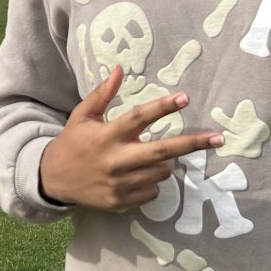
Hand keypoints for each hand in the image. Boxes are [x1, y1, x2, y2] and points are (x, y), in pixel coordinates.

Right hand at [39, 66, 223, 210]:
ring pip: (161, 172)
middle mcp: (115, 160)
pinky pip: (151, 191)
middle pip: (162, 151)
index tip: (184, 97)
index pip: (139, 118)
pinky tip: (137, 174)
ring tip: (152, 155)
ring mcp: (118, 184)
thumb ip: (102, 93)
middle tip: (218, 138)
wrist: (52, 180)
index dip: (162, 107)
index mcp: (107, 135)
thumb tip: (118, 67)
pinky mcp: (120, 202)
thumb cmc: (73, 142)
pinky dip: (152, 181)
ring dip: (167, 162)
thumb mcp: (82, 115)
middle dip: (192, 143)